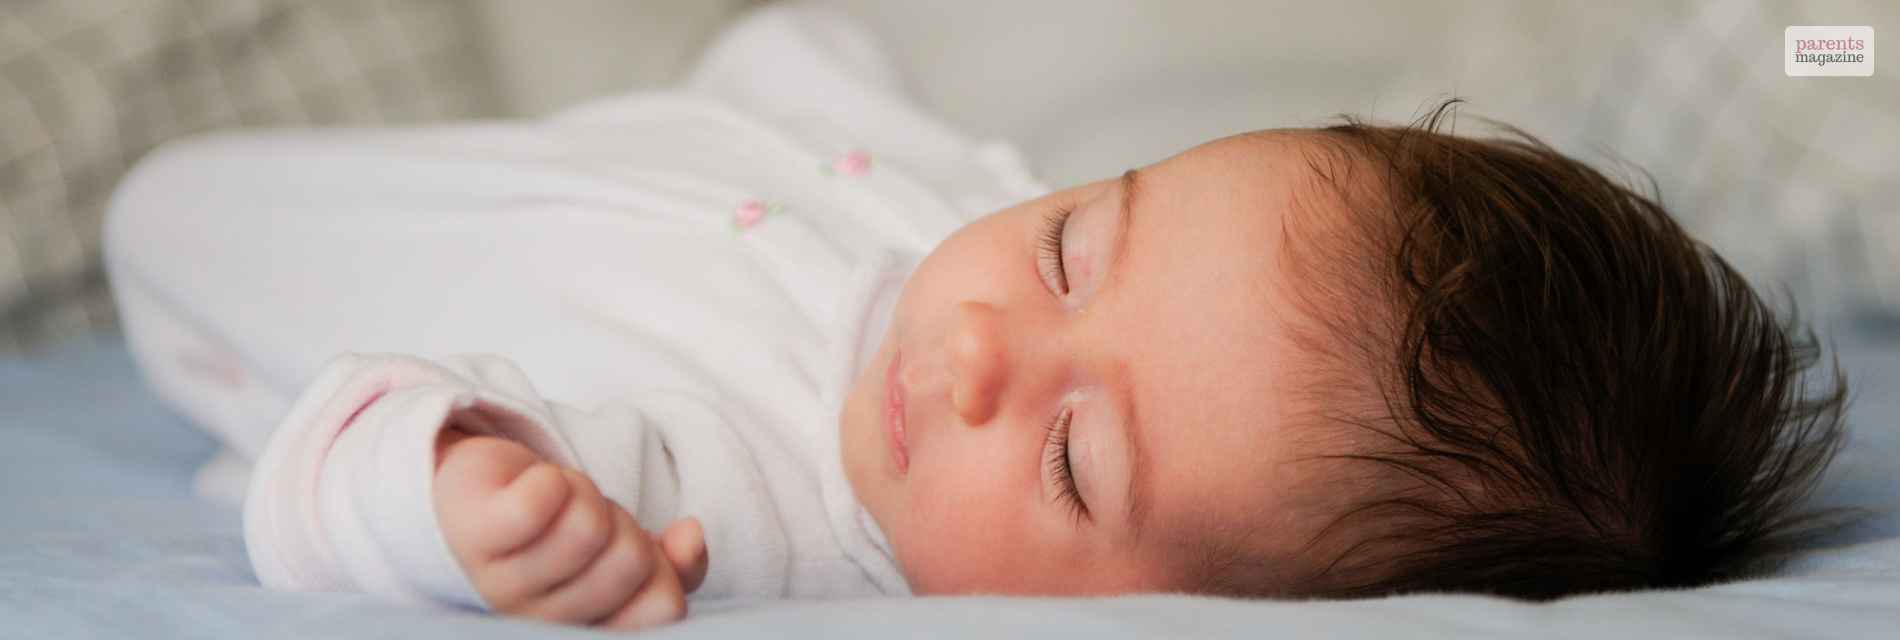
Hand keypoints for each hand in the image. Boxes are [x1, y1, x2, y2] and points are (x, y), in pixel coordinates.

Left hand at [433, 429, 708, 629]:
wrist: (468, 490)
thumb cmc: (550, 530)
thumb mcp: (619, 552)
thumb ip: (672, 565)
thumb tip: (690, 537)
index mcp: (578, 628)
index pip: (661, 606)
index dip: (663, 566)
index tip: (626, 550)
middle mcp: (536, 621)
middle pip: (631, 560)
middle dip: (619, 524)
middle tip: (580, 521)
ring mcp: (499, 581)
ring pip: (589, 526)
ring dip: (581, 495)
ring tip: (552, 504)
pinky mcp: (476, 531)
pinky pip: (542, 501)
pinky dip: (551, 480)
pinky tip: (530, 489)